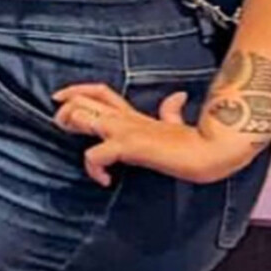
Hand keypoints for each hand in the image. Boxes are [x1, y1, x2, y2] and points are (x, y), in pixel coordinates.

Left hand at [53, 82, 268, 186]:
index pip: (99, 92)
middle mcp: (124, 118)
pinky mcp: (128, 146)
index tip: (59, 96)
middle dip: (64, 111)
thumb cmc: (196, 141)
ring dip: (72, 129)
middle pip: (82, 100)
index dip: (76, 90)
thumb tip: (178, 96)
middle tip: (62, 125)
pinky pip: (95, 155)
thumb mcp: (177, 123)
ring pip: (81, 117)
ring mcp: (124, 130)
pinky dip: (93, 168)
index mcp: (132, 115)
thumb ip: (171, 111)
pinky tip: (104, 180)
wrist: (211, 150)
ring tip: (80, 151)